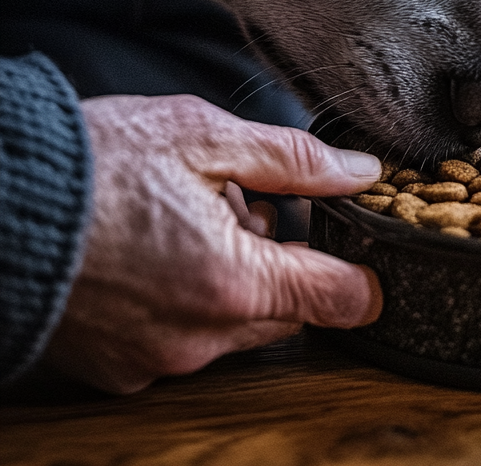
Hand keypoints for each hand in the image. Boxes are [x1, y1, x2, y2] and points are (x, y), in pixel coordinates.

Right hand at [44, 94, 382, 393]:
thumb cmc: (93, 165)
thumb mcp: (204, 137)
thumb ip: (293, 161)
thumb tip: (359, 171)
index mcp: (232, 281)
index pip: (338, 299)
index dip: (361, 273)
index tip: (361, 251)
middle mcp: (197, 338)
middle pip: (285, 308)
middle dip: (281, 258)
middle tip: (243, 204)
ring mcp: (153, 360)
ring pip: (234, 322)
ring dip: (234, 276)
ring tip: (189, 217)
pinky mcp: (116, 368)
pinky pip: (182, 339)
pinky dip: (187, 300)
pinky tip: (158, 252)